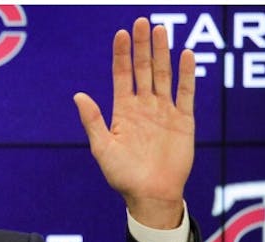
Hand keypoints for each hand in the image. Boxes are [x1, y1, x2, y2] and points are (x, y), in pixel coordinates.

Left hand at [74, 17, 195, 228]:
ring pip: (164, 75)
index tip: (121, 33)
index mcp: (123, 110)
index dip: (122, 54)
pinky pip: (186, 93)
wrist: (151, 195)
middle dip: (143, 45)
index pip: (123, 74)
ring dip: (163, 53)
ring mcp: (164, 111)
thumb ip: (93, 121)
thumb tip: (78, 95)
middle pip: (144, 68)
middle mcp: (144, 106)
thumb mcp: (102, 149)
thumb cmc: (124, 177)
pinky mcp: (183, 121)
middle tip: (143, 22)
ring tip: (162, 31)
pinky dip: (187, 74)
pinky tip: (186, 55)